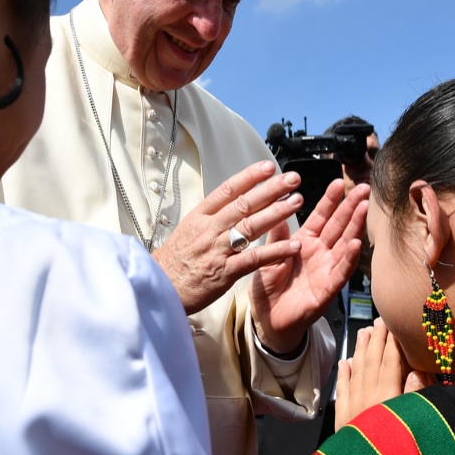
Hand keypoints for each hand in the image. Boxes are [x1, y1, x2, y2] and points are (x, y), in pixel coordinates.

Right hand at [152, 161, 306, 314]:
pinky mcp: (225, 272)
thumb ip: (209, 218)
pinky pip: (255, 259)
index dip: (249, 177)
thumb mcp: (187, 231)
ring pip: (252, 226)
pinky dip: (275, 251)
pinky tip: (293, 245)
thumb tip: (229, 203)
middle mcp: (210, 229)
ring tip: (296, 201)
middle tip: (292, 179)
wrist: (158, 287)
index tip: (268, 167)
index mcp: (200, 217)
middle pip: (244, 203)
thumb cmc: (173, 262)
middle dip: (271, 189)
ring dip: (277, 212)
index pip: (227, 190)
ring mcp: (218, 249)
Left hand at [249, 179, 367, 353]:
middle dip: (351, 206)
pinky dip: (348, 259)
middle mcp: (319, 253)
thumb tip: (278, 209)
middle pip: (338, 226)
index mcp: (304, 242)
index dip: (330, 200)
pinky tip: (356, 244)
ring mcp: (326, 270)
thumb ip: (276, 235)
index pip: (320, 217)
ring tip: (364, 207)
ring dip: (355, 226)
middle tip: (363, 188)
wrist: (267, 320)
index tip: (338, 182)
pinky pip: (340, 272)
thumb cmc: (268, 289)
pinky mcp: (327, 289)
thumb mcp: (266, 256)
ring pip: (344, 244)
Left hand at [335, 319, 428, 431]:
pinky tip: (344, 363)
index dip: (391, 341)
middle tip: (378, 320)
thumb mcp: (416, 424)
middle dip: (375, 339)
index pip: (390, 361)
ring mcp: (353, 411)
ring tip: (362, 333)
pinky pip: (342, 393)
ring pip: (355, 373)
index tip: (392, 323)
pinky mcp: (343, 425)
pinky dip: (343, 376)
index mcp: (388, 398)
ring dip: (359, 351)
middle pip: (371, 362)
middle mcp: (368, 400)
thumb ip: (417, 396)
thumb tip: (417, 371)